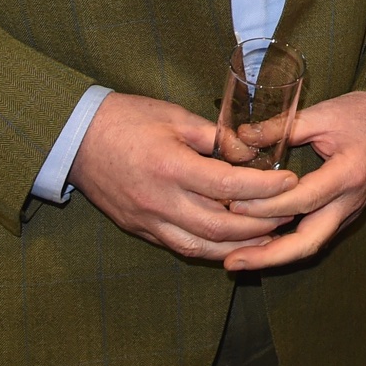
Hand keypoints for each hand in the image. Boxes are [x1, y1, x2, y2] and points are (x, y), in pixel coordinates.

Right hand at [68, 91, 294, 259]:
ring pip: (201, 247)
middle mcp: (161, 201)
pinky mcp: (140, 230)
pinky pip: (181, 247)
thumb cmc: (127, 119)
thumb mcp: (175, 116)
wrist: (76, 138)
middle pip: (220, 227)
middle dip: (260, 224)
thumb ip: (215, 137)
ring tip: (269, 237)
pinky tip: (231, 243)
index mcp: (172, 168)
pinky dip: (210, 249)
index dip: (265, 188)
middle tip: (288, 213)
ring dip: (239, 246)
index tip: (290, 181)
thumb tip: (250, 152)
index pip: (229, 187)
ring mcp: (148, 221)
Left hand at [221, 91, 365, 271]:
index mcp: (349, 174)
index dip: (267, 205)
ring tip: (238, 260)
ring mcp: (349, 211)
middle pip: (309, 242)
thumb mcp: (325, 113)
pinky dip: (286, 244)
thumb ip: (284, 126)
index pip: (303, 200)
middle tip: (232, 262)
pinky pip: (314, 236)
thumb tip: (241, 136)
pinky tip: (259, 244)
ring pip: (311, 245)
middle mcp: (350, 201)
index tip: (234, 205)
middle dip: (269, 257)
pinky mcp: (344, 213)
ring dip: (274, 256)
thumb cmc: (364, 113)